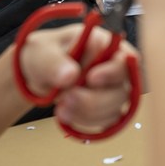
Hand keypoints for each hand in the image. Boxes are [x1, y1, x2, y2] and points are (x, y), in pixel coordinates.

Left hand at [18, 24, 136, 133]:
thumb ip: (53, 61)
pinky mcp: (108, 107)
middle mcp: (115, 67)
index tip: (91, 79)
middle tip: (66, 99)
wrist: (39, 74)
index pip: (125, 58)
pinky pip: (106, 121)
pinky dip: (86, 122)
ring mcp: (113, 88)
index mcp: (105, 44)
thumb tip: (70, 75)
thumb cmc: (44, 54)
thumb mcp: (41, 51)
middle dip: (94, 100)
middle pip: (122, 89)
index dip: (112, 72)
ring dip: (88, 113)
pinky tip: (68, 115)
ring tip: (61, 108)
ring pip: (116, 108)